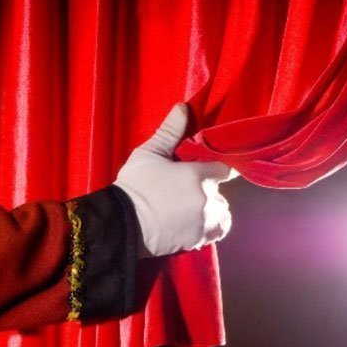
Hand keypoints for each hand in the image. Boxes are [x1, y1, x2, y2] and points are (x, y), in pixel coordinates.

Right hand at [114, 103, 236, 257]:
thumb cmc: (135, 186)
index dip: (217, 168)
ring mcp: (205, 221)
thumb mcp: (149, 153)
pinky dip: (211, 227)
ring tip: (191, 208)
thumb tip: (184, 106)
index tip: (208, 169)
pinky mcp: (200, 240)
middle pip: (220, 192)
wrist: (121, 225)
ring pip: (222, 212)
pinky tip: (194, 222)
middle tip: (187, 191)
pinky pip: (217, 231)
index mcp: (198, 175)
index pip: (224, 169)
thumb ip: (170, 131)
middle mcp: (208, 199)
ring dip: (212, 210)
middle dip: (209, 190)